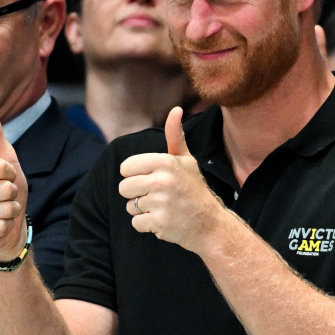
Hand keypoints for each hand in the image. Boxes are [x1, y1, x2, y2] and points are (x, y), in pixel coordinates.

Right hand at [0, 101, 32, 262]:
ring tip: (3, 212)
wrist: (11, 227)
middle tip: (6, 198)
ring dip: (11, 212)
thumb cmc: (8, 192)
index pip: (0, 166)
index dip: (11, 173)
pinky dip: (6, 227)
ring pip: (3, 209)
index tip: (8, 178)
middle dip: (13, 195)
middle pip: (4, 188)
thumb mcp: (7, 160)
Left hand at [118, 108, 232, 253]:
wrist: (210, 224)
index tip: (151, 180)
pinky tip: (163, 221)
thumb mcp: (186, 161)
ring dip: (143, 210)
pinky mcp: (159, 223)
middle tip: (158, 197)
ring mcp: (161, 202)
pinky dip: (147, 225)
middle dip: (137, 194)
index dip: (136, 176)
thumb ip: (175, 136)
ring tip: (162, 209)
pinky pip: (136, 223)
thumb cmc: (195, 190)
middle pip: (124, 188)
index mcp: (165, 162)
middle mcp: (162, 180)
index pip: (126, 167)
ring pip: (130, 206)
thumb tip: (176, 109)